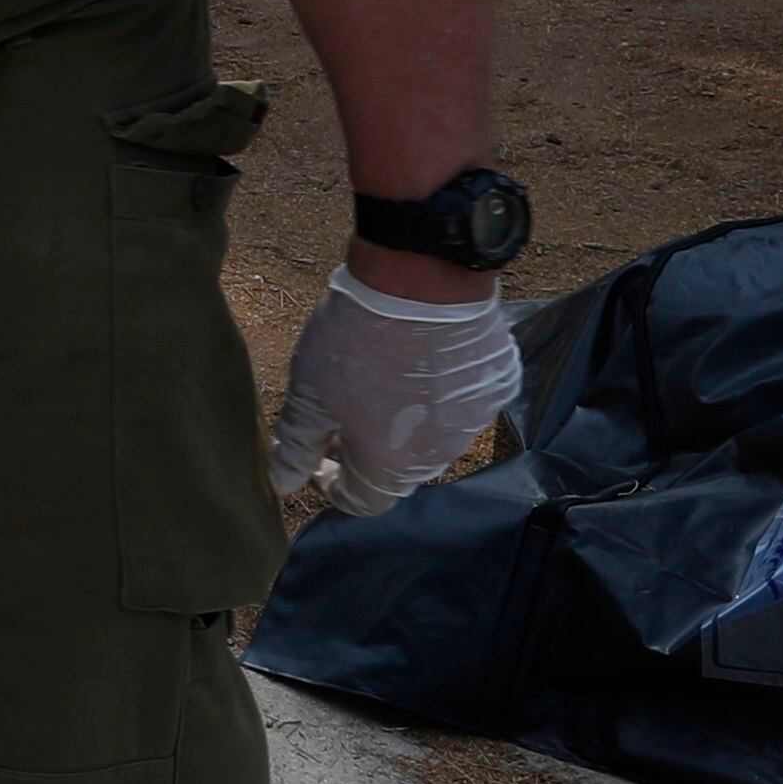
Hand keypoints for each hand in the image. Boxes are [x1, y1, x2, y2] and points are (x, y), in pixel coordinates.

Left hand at [268, 267, 522, 514]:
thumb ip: (297, 444)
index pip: (361, 501)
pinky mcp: (498, 387)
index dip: (332, 485)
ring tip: (381, 380)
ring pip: (434, 436)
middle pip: (397, 470)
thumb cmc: (356, 343)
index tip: (315, 456)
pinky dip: (443, 391)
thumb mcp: (309, 393)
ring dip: (406, 422)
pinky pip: (465, 401)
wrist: (421, 282)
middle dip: (366, 451)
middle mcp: (439, 456)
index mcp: (391, 468)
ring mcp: (475, 421)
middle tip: (342, 414)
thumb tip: (284, 483)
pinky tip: (423, 360)